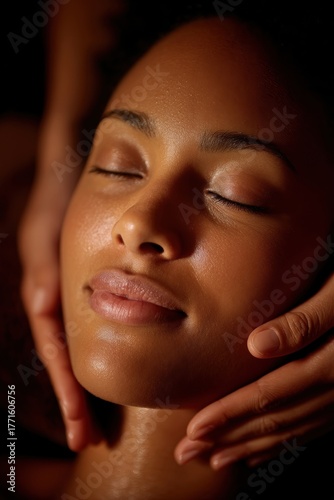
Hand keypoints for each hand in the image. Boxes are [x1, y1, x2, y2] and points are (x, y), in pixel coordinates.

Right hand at [18, 172, 100, 451]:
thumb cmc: (54, 213)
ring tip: (97, 425)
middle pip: (67, 365)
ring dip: (88, 389)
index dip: (69, 393)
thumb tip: (41, 309)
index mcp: (45, 302)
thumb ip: (44, 273)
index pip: (58, 358)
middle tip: (89, 441)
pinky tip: (113, 374)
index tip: (80, 429)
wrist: (67, 189)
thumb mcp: (44, 241)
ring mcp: (71, 305)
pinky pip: (89, 334)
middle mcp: (57, 309)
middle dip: (76, 404)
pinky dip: (97, 358)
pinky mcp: (85, 297)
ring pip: (79, 354)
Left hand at [175, 272, 333, 468]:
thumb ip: (304, 321)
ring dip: (250, 447)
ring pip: (290, 431)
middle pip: (274, 421)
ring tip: (216, 459)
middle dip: (228, 439)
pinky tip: (262, 451)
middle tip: (190, 453)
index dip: (228, 414)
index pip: (267, 396)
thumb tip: (256, 345)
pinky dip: (282, 443)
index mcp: (328, 364)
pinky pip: (311, 430)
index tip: (195, 429)